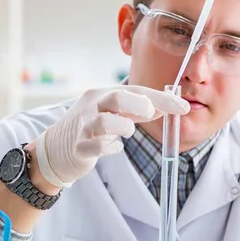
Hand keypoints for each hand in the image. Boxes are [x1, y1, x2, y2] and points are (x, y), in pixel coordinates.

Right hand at [34, 86, 189, 186]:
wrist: (55, 150)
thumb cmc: (91, 128)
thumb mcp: (115, 114)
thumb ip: (139, 110)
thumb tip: (169, 107)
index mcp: (103, 94)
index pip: (136, 90)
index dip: (161, 98)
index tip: (183, 107)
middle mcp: (91, 106)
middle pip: (116, 97)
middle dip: (139, 104)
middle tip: (151, 114)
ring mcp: (83, 126)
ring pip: (105, 121)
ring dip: (123, 127)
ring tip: (127, 133)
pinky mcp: (79, 147)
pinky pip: (97, 147)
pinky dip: (110, 148)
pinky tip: (113, 148)